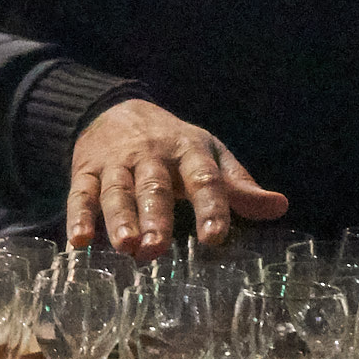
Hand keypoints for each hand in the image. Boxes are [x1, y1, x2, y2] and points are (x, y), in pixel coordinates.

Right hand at [68, 98, 285, 257]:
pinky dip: (78, 217)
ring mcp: (115, 163)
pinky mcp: (86, 171)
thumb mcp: (209, 155)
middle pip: (154, 186)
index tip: (215, 238)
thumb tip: (280, 207)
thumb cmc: (173, 144)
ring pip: (117, 191)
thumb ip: (238, 186)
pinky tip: (80, 242)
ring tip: (126, 247)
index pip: (203, 178)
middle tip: (157, 249)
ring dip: (120, 219)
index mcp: (188, 150)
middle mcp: (150, 155)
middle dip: (156, 217)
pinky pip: (81, 194)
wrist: (114, 110)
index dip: (210, 207)